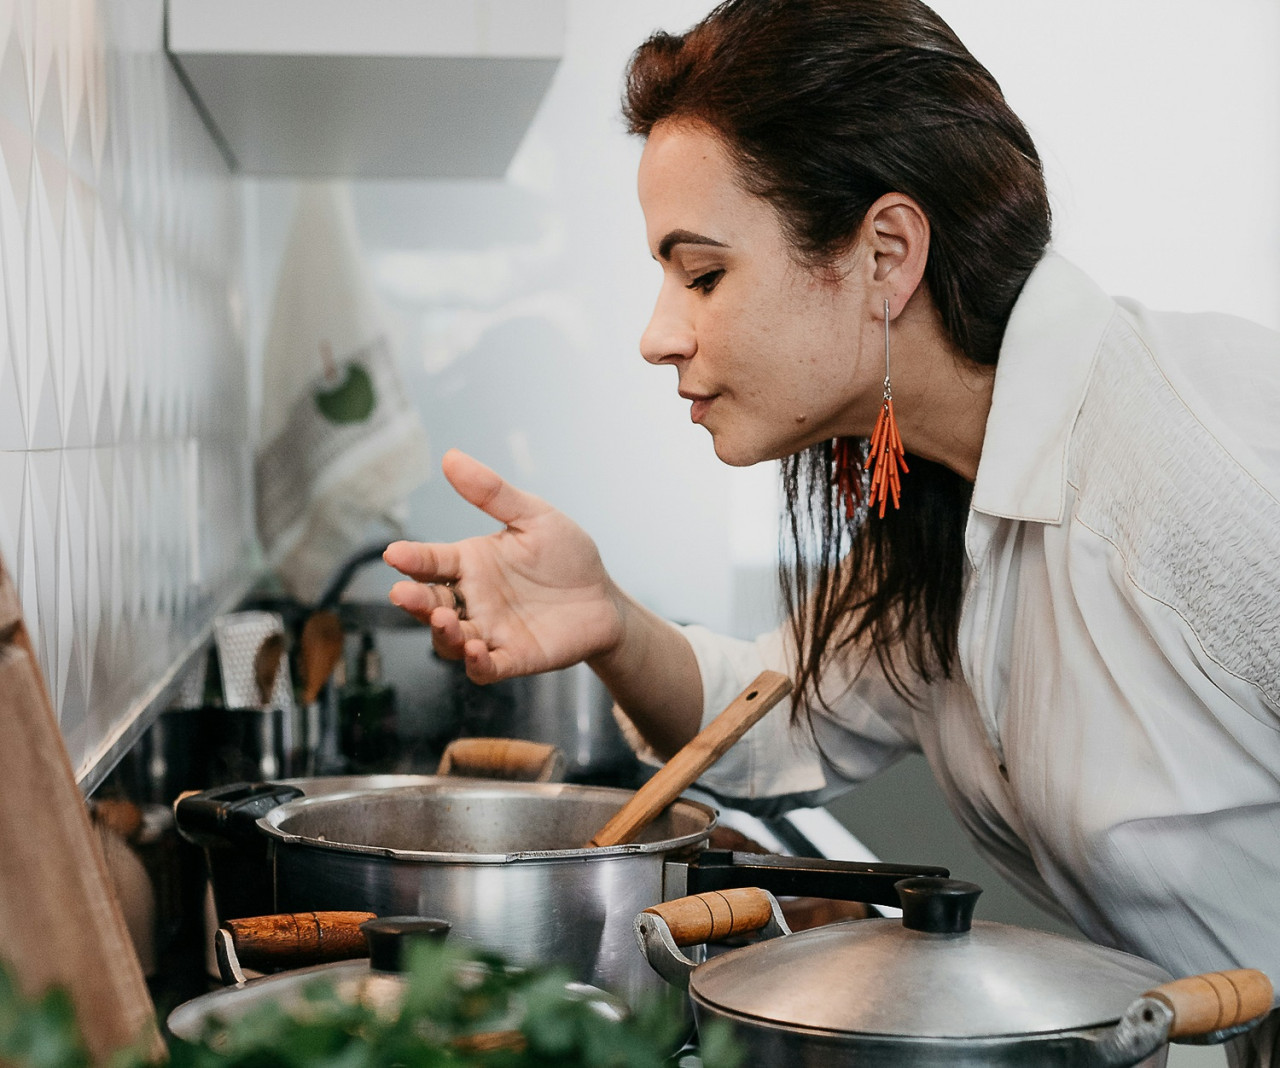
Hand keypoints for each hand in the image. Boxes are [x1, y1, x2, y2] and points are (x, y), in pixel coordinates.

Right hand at [383, 449, 625, 683]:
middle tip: (403, 593)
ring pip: (450, 639)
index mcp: (472, 563)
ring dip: (441, 632)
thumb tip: (451, 457)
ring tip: (443, 618)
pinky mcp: (513, 658)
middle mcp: (473, 599)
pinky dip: (476, 663)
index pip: (432, 561)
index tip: (394, 554)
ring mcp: (490, 631)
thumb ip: (493, 492)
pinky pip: (485, 668)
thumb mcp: (534, 516)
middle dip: (415, 600)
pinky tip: (476, 650)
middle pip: (431, 603)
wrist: (604, 599)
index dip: (412, 559)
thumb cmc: (567, 556)